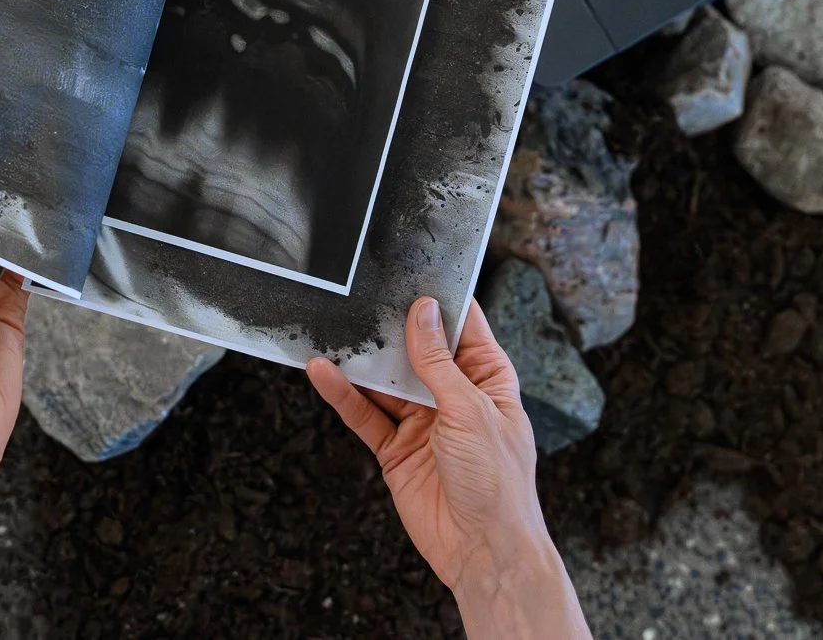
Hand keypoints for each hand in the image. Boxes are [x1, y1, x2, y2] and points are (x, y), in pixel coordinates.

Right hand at [308, 297, 591, 639]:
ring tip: (331, 329)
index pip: (462, 327)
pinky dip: (344, 396)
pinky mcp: (396, 450)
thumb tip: (422, 314)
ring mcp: (423, 422)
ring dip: (360, 361)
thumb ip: (438, 364)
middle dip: (390, 326)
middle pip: (416, 350)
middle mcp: (454, 396)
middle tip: (361, 294)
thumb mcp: (470, 411)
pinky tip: (323, 374)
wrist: (483, 551)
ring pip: (384, 381)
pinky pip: (365, 415)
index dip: (440, 300)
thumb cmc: (499, 483)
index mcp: (487, 378)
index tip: (413, 269)